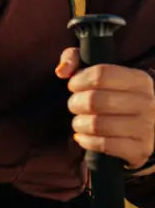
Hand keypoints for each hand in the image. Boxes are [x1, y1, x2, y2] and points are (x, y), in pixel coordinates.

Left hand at [56, 48, 154, 169]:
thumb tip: (62, 71)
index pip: (101, 74)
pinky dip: (86, 141)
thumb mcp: (97, 71)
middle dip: (75, 103)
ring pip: (96, 124)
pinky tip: (84, 137)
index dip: (78, 80)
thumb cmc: (112, 94)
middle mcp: (148, 103)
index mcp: (140, 80)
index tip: (74, 86)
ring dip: (79, 123)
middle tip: (75, 105)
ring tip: (80, 121)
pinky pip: (103, 145)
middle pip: (94, 100)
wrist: (142, 127)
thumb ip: (74, 58)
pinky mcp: (140, 149)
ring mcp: (146, 128)